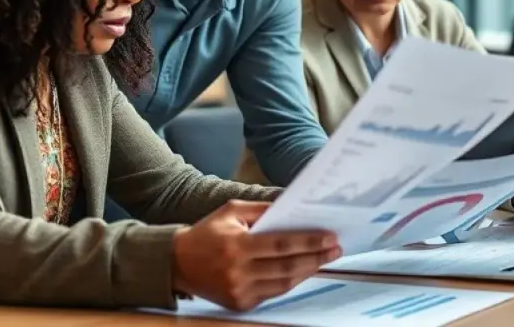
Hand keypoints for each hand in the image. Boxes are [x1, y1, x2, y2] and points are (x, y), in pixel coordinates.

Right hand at [171, 200, 340, 310]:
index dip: (308, 242)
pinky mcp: (240, 303)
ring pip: (284, 283)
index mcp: (237, 245)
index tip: (329, 237)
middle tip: (336, 249)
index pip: (282, 245)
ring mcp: (240, 291)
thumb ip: (262, 210)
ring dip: (308, 271)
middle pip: (288, 266)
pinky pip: (273, 293)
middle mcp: (239, 271)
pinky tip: (303, 271)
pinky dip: (290, 282)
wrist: (177, 263)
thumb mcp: (231, 211)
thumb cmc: (207, 233)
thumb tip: (292, 210)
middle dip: (316, 258)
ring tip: (324, 259)